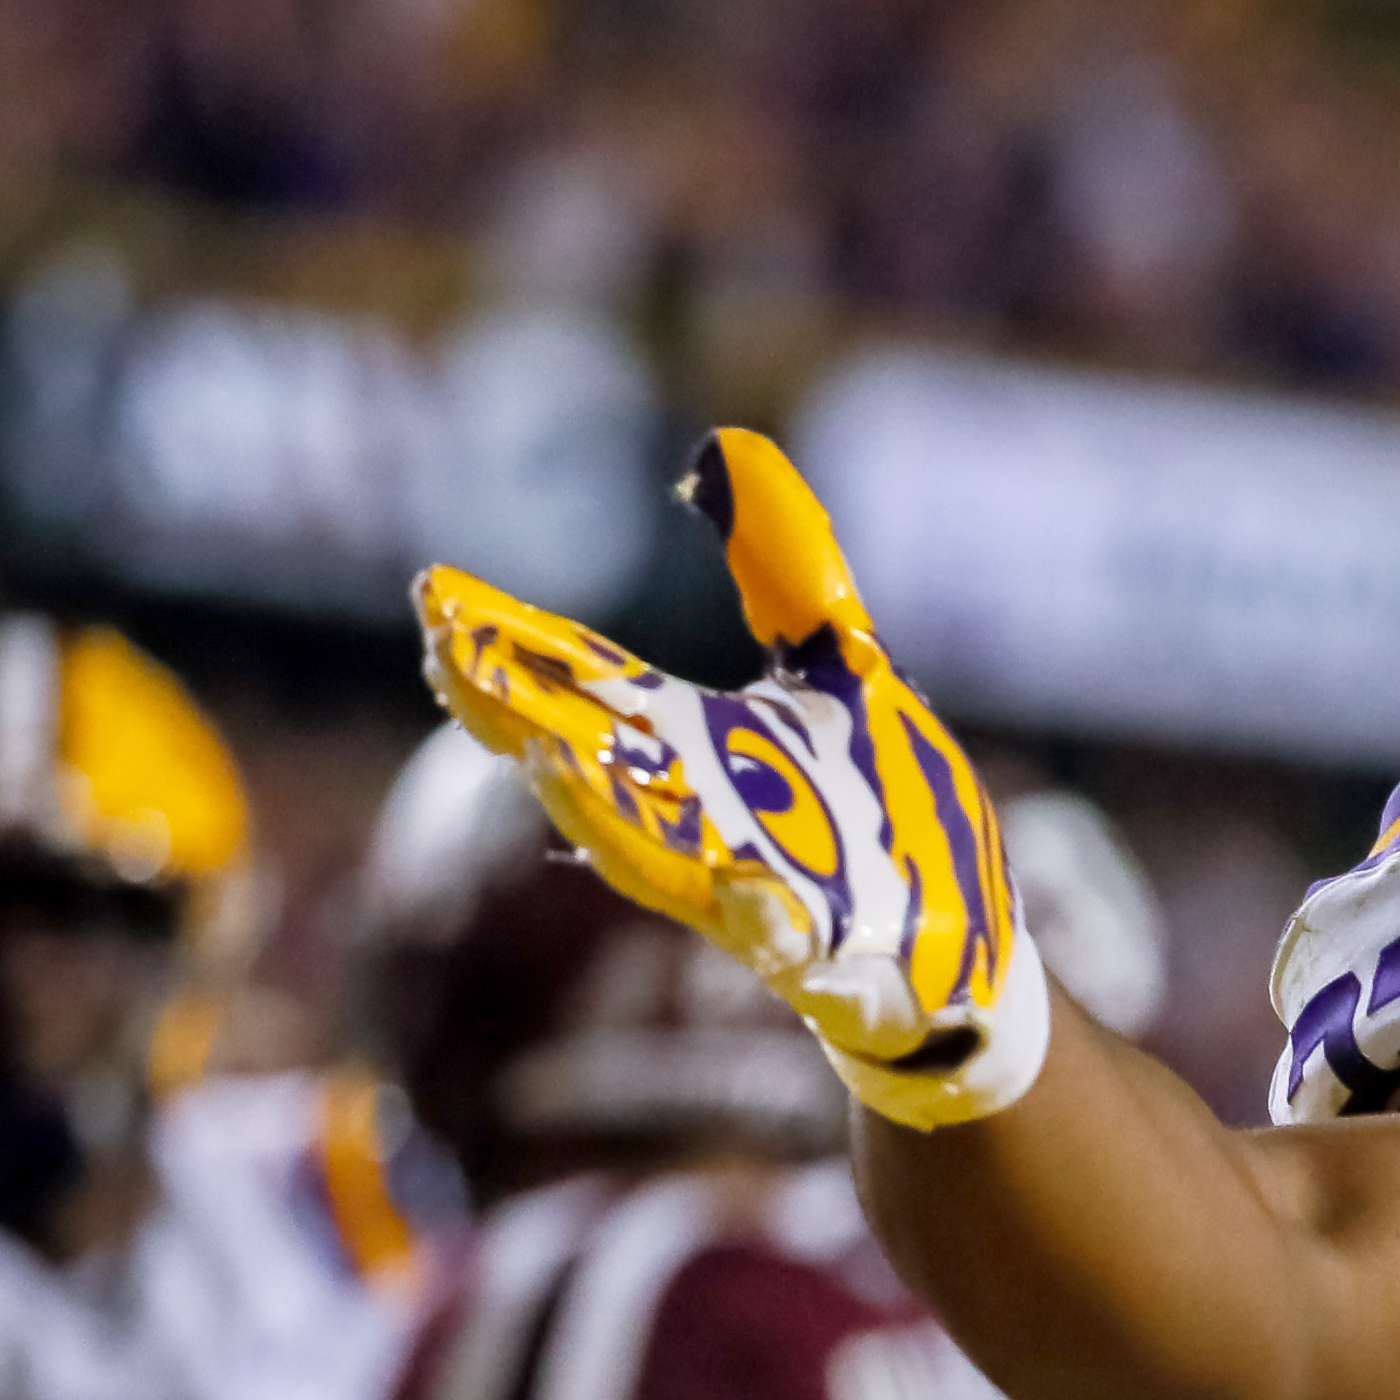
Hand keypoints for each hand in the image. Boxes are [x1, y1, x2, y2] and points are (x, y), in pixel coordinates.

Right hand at [415, 431, 1045, 1125]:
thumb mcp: (844, 671)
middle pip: (588, 762)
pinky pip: (780, 938)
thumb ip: (788, 576)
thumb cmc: (891, 811)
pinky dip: (759, 915)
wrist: (963, 950)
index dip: (511, 640)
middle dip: (514, 713)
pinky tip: (747, 892)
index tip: (436, 591)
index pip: (585, 682)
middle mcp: (701, 818)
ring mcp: (754, 889)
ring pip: (649, 855)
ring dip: (592, 810)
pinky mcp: (821, 949)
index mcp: (697, 748)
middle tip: (446, 654)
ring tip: (540, 755)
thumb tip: (725, 449)